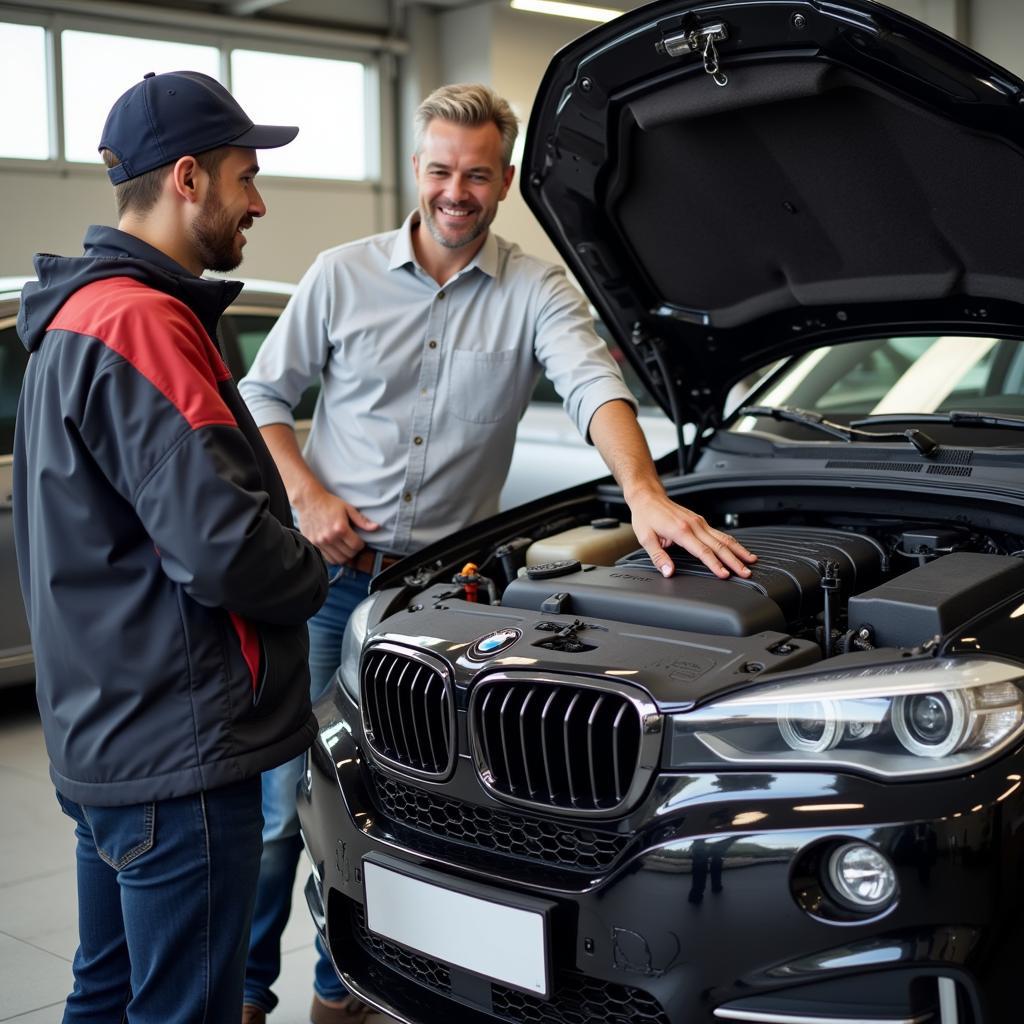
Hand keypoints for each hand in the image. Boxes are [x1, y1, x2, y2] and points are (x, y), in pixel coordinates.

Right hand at [293, 488, 378, 564]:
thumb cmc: (329, 503)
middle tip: (353, 544)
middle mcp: (330, 537)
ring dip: (345, 556)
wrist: (309, 500)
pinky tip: (336, 549)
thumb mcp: (348, 508)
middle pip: (348, 555)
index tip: (359, 540)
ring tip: (345, 548)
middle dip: (354, 550)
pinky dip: (334, 556)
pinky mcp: (313, 544)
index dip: (361, 544)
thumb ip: (362, 520)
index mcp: (340, 528)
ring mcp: (320, 542)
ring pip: (338, 560)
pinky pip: (327, 558)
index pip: (356, 546)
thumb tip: (376, 527)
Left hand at [626, 487, 756, 578]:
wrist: (648, 497)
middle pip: (719, 545)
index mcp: (681, 531)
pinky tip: (739, 550)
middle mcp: (694, 525)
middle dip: (734, 560)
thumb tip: (668, 572)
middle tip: (746, 573)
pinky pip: (720, 533)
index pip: (703, 551)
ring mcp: (699, 522)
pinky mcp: (700, 521)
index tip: (725, 575)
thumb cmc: (646, 517)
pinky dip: (732, 543)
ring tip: (751, 561)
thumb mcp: (646, 539)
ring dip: (738, 550)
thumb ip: (659, 557)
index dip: (715, 565)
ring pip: (724, 538)